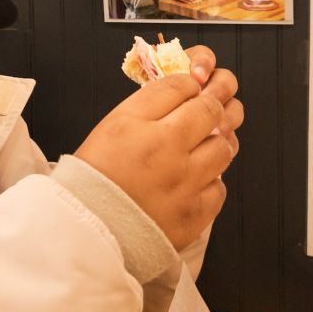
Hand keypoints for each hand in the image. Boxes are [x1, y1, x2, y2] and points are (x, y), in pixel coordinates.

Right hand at [74, 67, 242, 250]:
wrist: (88, 229)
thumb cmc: (96, 175)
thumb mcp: (112, 125)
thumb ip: (149, 101)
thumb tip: (187, 86)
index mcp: (138, 124)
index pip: (180, 86)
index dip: (191, 81)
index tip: (193, 87)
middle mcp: (165, 150)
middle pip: (210, 111)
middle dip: (215, 101)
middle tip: (212, 101)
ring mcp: (184, 184)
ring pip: (223, 148)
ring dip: (218, 140)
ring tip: (203, 144)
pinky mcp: (194, 215)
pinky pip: (219, 187)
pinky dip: (211, 180)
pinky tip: (194, 179)